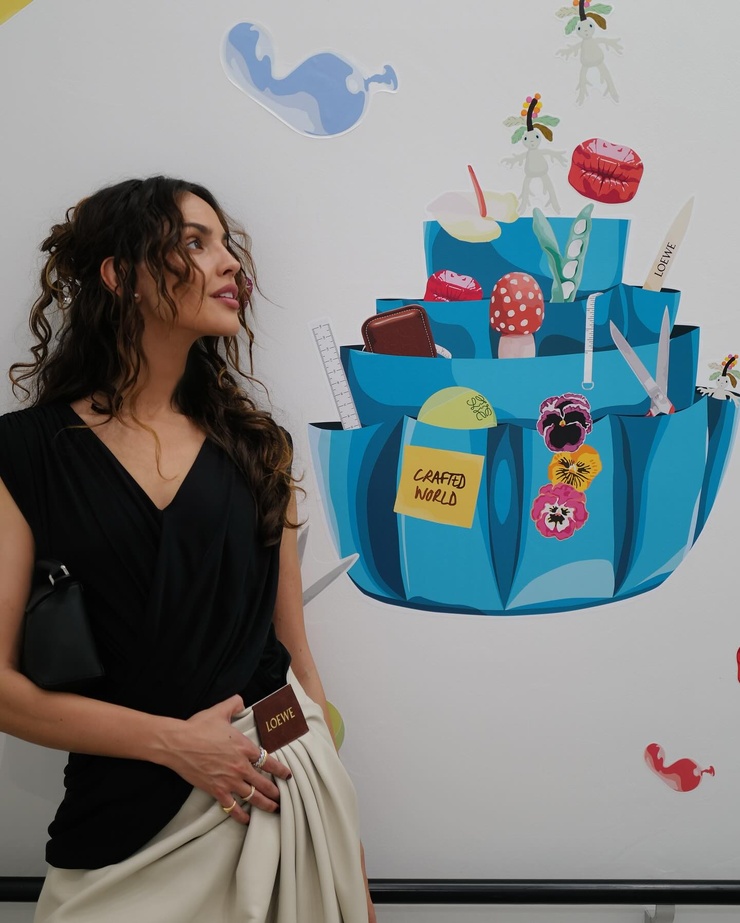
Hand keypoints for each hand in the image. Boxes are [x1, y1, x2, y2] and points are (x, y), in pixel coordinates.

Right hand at [160, 694, 291, 824]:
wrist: (178, 743)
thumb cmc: (198, 727)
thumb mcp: (219, 711)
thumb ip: (234, 704)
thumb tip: (241, 701)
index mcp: (244, 747)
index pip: (269, 761)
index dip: (280, 769)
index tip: (287, 775)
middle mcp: (240, 766)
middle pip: (264, 783)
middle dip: (275, 792)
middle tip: (282, 797)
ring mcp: (229, 781)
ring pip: (252, 797)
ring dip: (264, 804)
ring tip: (273, 809)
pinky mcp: (216, 790)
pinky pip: (231, 807)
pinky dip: (240, 815)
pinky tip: (246, 819)